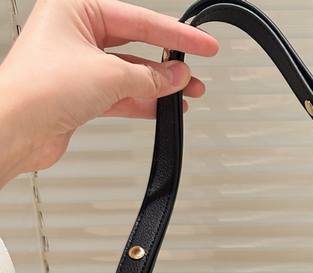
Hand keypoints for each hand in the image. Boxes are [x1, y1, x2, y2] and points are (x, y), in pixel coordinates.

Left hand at [0, 0, 217, 183]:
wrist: (14, 129)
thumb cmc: (39, 88)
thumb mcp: (109, 75)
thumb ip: (149, 77)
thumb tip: (176, 76)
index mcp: (74, 8)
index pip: (138, 18)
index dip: (175, 34)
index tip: (202, 43)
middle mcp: (73, 33)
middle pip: (133, 44)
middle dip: (167, 62)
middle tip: (195, 72)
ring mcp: (76, 66)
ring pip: (128, 73)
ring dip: (157, 86)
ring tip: (186, 94)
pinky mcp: (78, 95)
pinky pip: (119, 94)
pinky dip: (142, 101)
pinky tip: (163, 108)